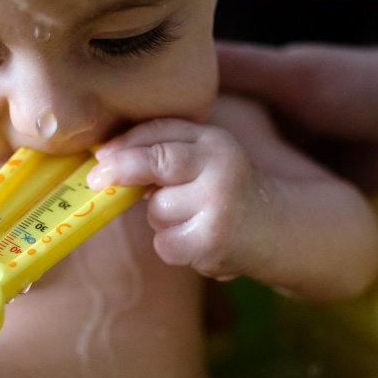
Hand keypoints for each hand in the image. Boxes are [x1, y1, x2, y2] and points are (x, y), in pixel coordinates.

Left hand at [89, 118, 272, 282]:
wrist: (280, 231)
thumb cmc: (229, 190)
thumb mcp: (208, 157)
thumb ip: (167, 149)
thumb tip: (106, 159)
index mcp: (216, 142)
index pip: (162, 132)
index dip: (124, 143)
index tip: (99, 155)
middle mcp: (220, 169)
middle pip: (158, 163)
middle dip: (122, 168)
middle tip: (96, 178)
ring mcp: (217, 207)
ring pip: (157, 210)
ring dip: (162, 218)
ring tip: (191, 219)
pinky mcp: (211, 242)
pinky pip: (164, 242)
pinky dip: (171, 244)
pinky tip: (196, 240)